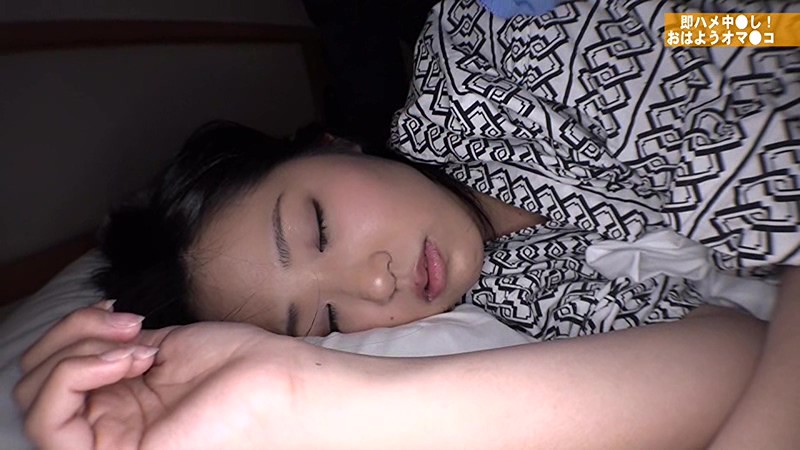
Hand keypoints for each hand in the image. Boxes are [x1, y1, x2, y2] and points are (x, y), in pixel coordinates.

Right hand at [15, 304, 308, 449]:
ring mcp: (108, 443)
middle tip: (130, 326)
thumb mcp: (160, 345)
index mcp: (120, 397)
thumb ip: (110, 349)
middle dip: (71, 335)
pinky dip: (76, 375)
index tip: (120, 311)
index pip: (54, 368)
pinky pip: (47, 421)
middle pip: (33, 380)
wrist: (274, 382)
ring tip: (138, 347)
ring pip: (32, 397)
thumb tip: (79, 340)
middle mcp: (108, 423)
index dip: (73, 328)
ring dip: (77, 352)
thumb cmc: (236, 363)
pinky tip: (129, 361)